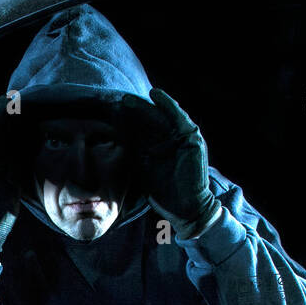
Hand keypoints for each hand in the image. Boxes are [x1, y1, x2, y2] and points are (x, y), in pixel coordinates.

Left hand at [119, 88, 219, 240]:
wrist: (185, 208)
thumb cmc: (163, 193)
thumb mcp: (143, 169)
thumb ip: (133, 153)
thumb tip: (115, 138)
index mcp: (159, 147)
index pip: (143, 128)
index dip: (129, 119)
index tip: (112, 111)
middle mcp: (172, 140)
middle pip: (152, 119)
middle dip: (137, 109)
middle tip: (120, 100)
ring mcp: (183, 139)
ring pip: (166, 116)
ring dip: (152, 104)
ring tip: (137, 96)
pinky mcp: (193, 140)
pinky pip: (180, 119)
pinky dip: (169, 106)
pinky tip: (157, 96)